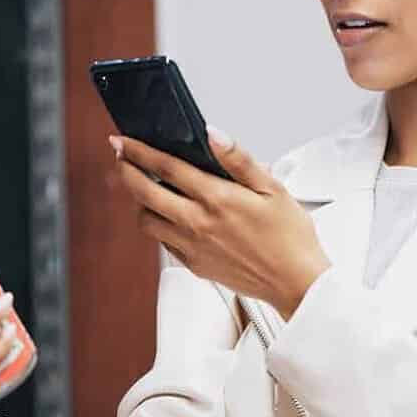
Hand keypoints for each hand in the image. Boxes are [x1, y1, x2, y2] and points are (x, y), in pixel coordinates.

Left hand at [110, 127, 331, 319]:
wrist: (295, 282)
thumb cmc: (289, 235)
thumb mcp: (272, 188)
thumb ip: (238, 159)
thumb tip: (212, 134)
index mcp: (216, 199)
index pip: (165, 167)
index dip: (138, 151)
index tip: (123, 141)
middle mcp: (198, 223)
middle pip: (144, 193)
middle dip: (126, 171)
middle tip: (121, 158)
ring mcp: (192, 247)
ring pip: (147, 221)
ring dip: (140, 201)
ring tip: (146, 187)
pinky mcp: (194, 265)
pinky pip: (163, 243)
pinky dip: (159, 225)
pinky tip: (170, 216)